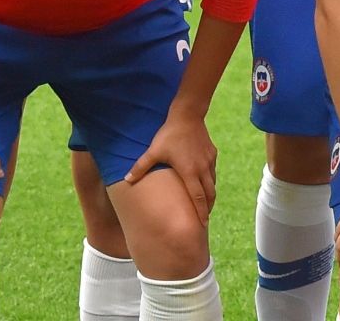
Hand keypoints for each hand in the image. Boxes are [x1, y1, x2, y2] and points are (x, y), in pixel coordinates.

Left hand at [125, 109, 217, 224]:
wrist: (188, 115)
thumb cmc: (169, 134)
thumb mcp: (153, 151)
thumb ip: (140, 167)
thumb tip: (126, 180)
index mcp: (189, 172)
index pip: (197, 198)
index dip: (200, 213)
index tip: (202, 225)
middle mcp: (202, 169)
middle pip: (209, 194)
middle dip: (207, 208)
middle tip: (204, 221)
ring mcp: (209, 161)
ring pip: (212, 183)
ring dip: (209, 195)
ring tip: (205, 205)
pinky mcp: (212, 153)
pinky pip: (212, 172)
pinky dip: (209, 181)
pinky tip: (204, 183)